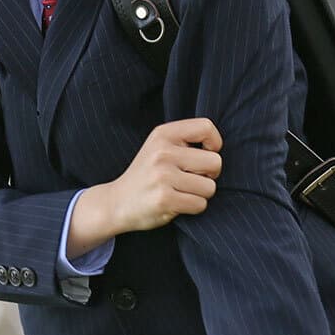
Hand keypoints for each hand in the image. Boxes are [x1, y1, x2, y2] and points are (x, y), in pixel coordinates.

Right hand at [94, 117, 222, 234]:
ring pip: (210, 187)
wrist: (117, 202)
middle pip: (215, 162)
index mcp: (163, 134)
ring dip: (200, 194)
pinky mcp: (164, 199)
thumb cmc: (147, 174)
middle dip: (209, 175)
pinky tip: (176, 203)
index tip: (204, 154)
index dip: (214, 144)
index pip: (206, 127)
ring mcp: (163, 176)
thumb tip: (218, 147)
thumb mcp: (159, 147)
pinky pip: (200, 205)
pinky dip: (193, 207)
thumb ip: (185, 141)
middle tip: (191, 178)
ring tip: (180, 191)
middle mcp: (162, 152)